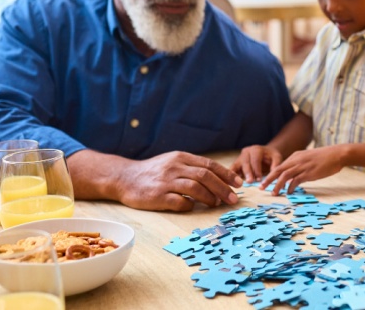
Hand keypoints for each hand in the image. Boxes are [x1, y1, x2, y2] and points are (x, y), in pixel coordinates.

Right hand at [113, 152, 242, 211]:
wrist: (125, 177)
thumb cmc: (154, 172)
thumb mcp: (173, 162)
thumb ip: (192, 168)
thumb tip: (218, 179)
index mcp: (181, 157)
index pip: (209, 165)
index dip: (226, 174)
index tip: (238, 184)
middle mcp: (175, 167)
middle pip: (205, 176)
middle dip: (223, 188)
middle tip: (233, 199)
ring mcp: (166, 181)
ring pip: (195, 188)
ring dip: (209, 197)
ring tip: (217, 204)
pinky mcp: (157, 196)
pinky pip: (179, 202)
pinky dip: (189, 206)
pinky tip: (192, 207)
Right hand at [230, 145, 282, 182]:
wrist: (265, 153)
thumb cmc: (271, 156)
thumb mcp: (276, 158)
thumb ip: (276, 165)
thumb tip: (273, 176)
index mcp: (256, 149)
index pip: (256, 159)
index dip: (257, 169)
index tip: (259, 179)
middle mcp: (246, 152)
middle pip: (245, 162)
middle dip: (248, 172)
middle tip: (250, 182)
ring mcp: (240, 157)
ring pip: (237, 165)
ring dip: (238, 175)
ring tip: (240, 184)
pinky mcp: (236, 163)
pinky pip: (232, 169)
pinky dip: (231, 176)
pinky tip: (230, 183)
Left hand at [260, 146, 345, 194]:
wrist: (336, 154)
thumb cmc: (324, 157)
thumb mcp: (308, 158)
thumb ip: (299, 165)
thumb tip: (292, 177)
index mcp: (296, 156)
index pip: (280, 165)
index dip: (271, 174)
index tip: (265, 181)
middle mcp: (296, 160)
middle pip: (278, 170)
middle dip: (269, 179)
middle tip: (261, 187)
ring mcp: (302, 166)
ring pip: (285, 176)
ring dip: (277, 185)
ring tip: (274, 193)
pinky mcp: (309, 173)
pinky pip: (296, 181)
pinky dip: (290, 187)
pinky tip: (289, 192)